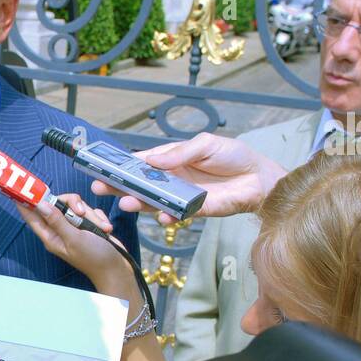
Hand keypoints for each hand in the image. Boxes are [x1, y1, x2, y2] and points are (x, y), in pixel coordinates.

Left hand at [18, 194, 135, 299]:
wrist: (116, 268)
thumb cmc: (94, 258)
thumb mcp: (74, 238)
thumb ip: (57, 220)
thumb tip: (40, 204)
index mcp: (51, 236)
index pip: (32, 216)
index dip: (26, 202)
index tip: (23, 188)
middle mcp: (60, 230)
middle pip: (58, 204)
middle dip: (74, 205)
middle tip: (82, 214)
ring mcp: (74, 227)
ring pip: (76, 206)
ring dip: (91, 215)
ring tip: (100, 228)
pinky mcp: (88, 225)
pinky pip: (90, 211)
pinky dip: (98, 218)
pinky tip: (104, 229)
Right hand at [90, 133, 286, 223]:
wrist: (259, 177)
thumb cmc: (233, 156)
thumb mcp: (205, 144)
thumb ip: (179, 153)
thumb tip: (152, 160)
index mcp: (171, 160)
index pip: (142, 163)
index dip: (124, 166)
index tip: (104, 167)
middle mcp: (172, 180)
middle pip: (140, 185)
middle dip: (120, 186)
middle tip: (101, 186)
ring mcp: (181, 197)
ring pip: (153, 202)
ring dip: (139, 203)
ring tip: (126, 202)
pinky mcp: (194, 211)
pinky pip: (175, 215)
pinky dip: (167, 216)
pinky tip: (161, 215)